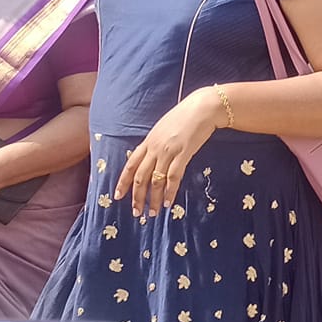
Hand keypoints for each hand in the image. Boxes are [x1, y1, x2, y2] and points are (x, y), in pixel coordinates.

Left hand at [114, 91, 220, 216]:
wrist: (202, 108)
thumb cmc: (185, 116)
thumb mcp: (164, 128)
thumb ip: (156, 142)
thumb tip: (151, 157)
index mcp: (148, 141)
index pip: (130, 165)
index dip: (123, 182)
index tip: (118, 196)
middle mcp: (154, 148)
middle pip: (140, 177)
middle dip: (137, 197)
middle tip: (137, 213)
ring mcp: (168, 151)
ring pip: (155, 180)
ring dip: (153, 199)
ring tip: (153, 213)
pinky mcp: (183, 154)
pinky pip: (173, 177)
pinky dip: (169, 192)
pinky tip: (168, 203)